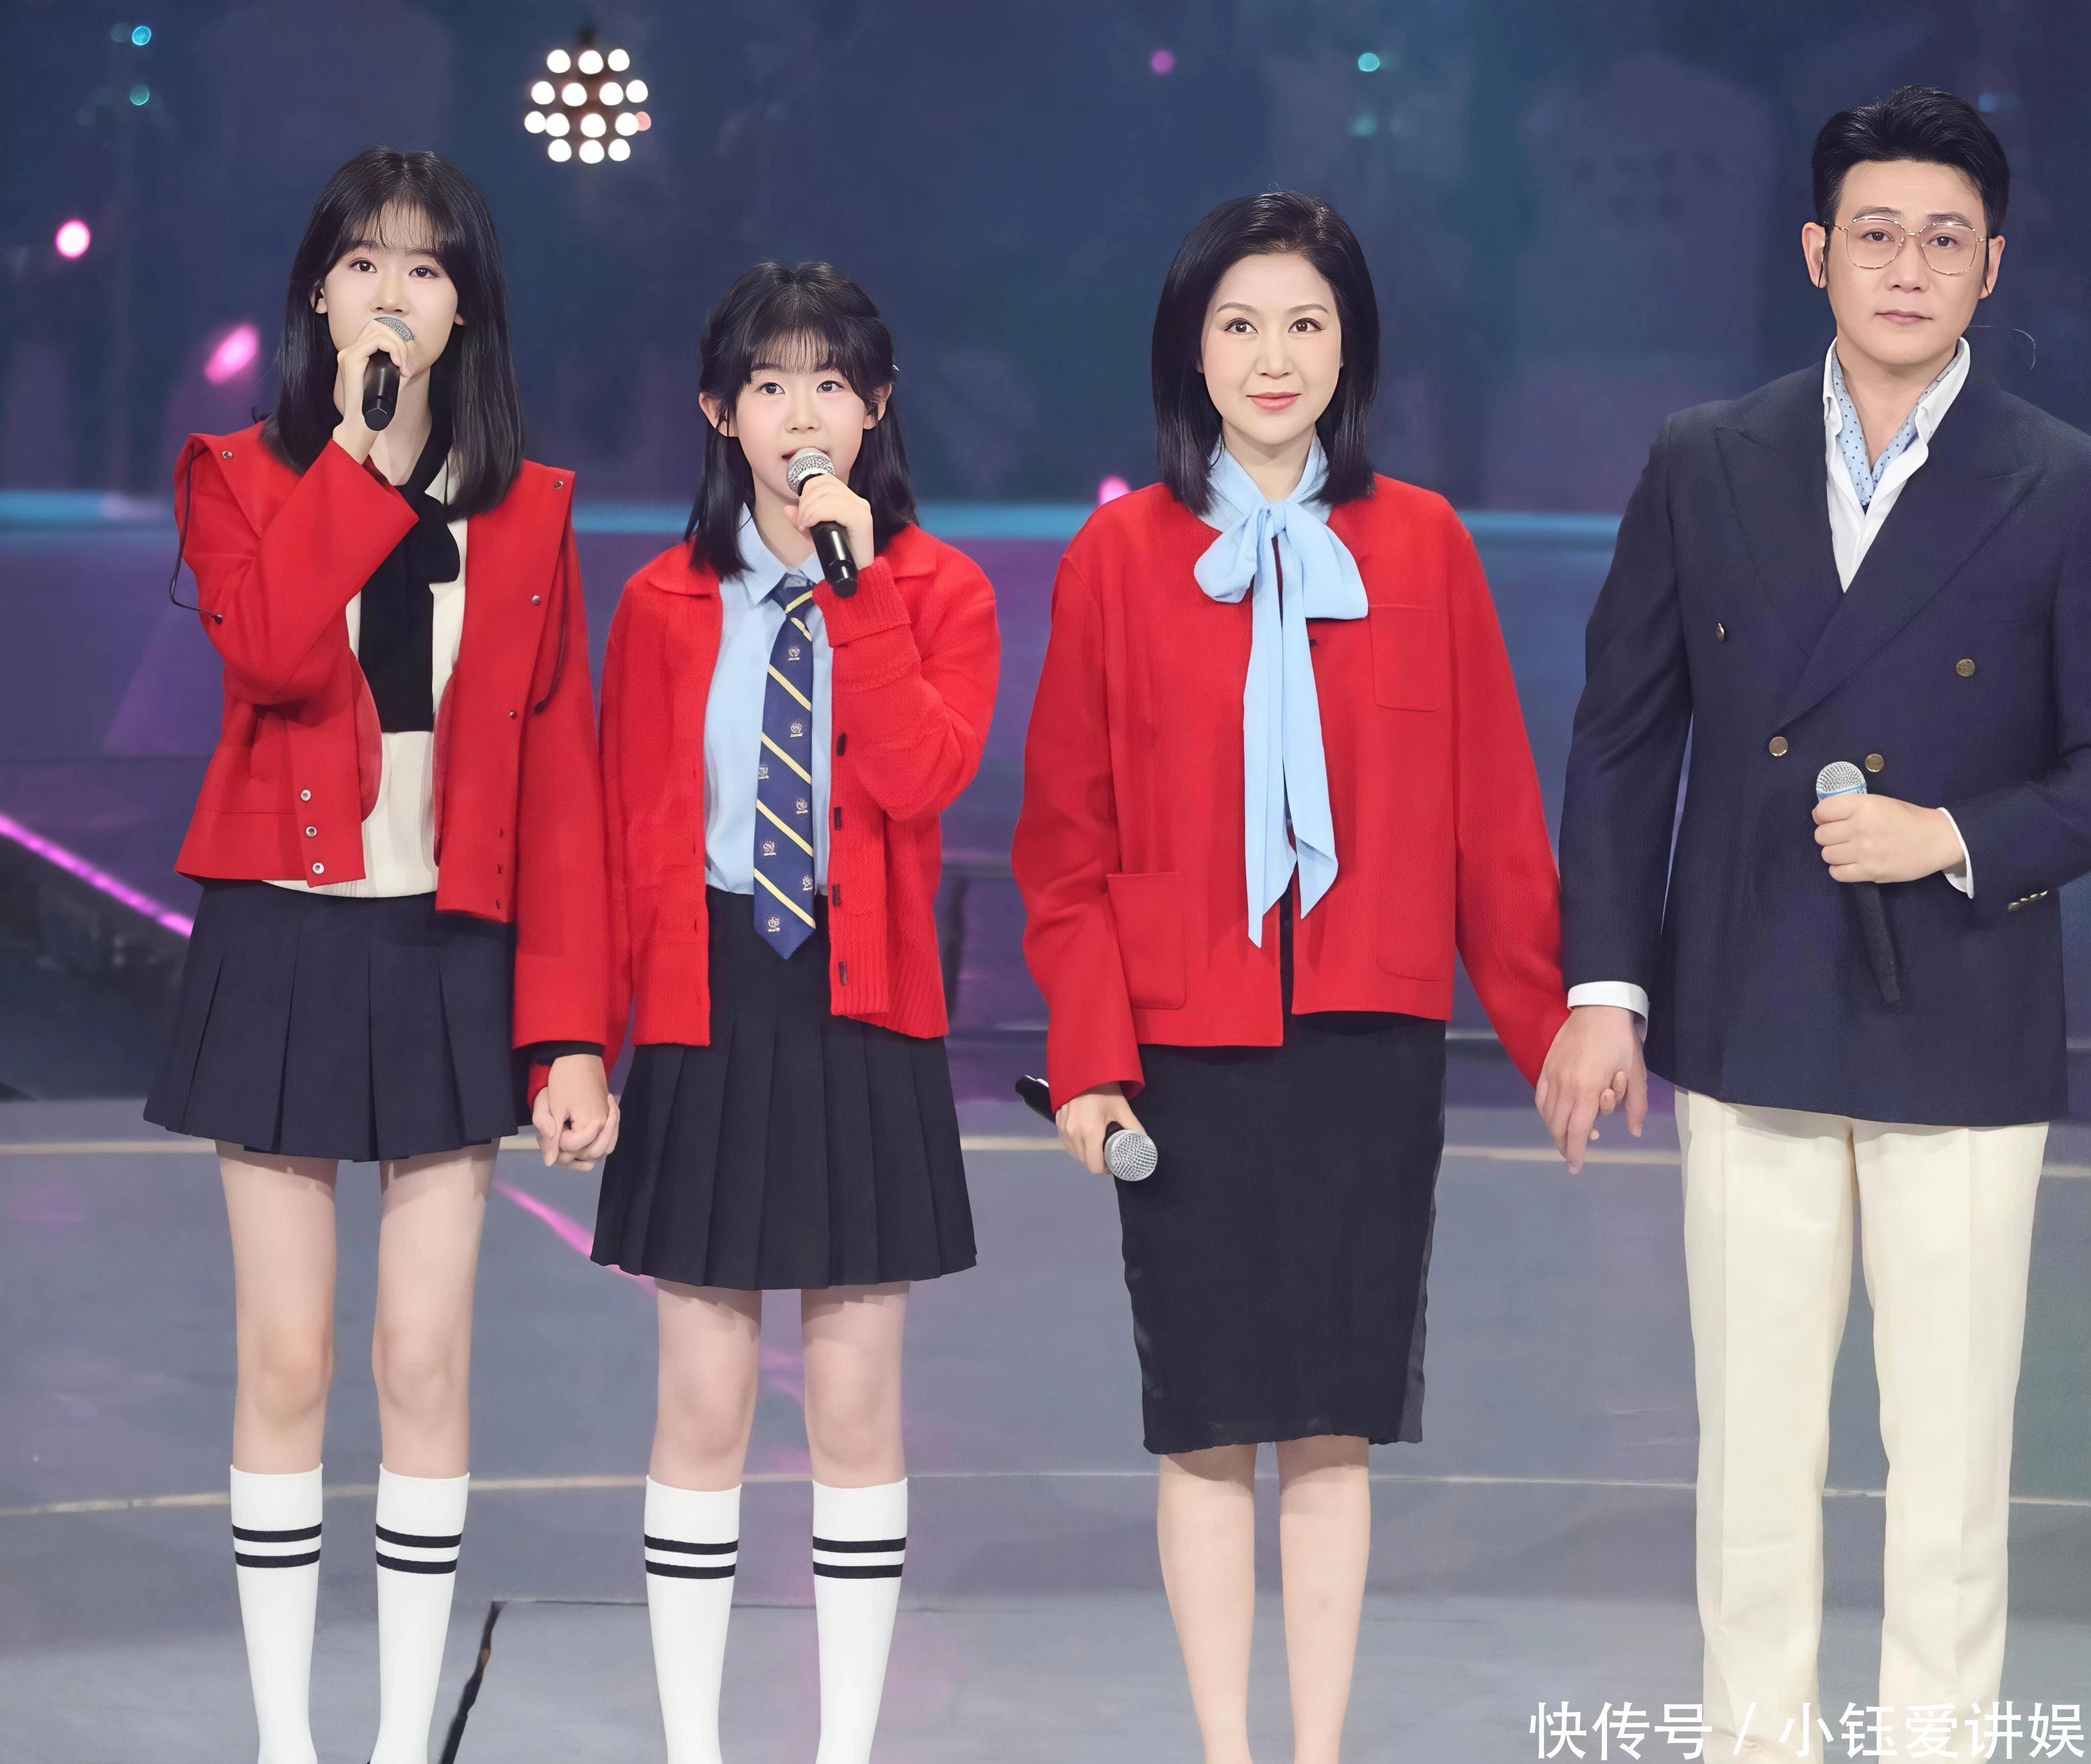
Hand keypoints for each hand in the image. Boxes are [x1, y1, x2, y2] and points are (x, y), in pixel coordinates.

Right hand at [328, 317, 414, 463]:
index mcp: (357, 354)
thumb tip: (408, 359)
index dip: (396, 342)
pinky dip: (392, 349)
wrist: (361, 423)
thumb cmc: (375, 406)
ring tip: (402, 366)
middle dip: (399, 341)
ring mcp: (348, 353)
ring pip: (378, 331)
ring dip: (398, 346)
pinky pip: (376, 341)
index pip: (377, 332)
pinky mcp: (350, 358)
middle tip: (405, 365)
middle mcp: (350, 351)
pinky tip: (398, 364)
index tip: (404, 365)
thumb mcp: (388, 382)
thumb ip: (393, 368)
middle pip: (378, 326)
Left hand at [532, 1054, 618, 1169]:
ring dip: (585, 1150)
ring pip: (601, 1151)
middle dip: (570, 1149)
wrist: (580, 1055)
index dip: (556, 1141)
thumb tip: (549, 1162)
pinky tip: (585, 1138)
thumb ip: (551, 1138)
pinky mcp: (610, 1116)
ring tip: (571, 1139)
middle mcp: (606, 1126)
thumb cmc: (564, 1079)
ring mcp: (610, 1122)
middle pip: (588, 1155)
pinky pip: (609, 1140)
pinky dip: (597, 1143)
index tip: (552, 1123)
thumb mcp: (553, 1108)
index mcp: (592, 1124)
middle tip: (559, 1131)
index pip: (571, 1149)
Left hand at [789, 465, 874, 571]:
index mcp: (849, 500)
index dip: (808, 490)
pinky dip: (816, 515)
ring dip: (808, 510)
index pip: (826, 480)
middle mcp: (858, 501)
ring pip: (826, 496)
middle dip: (805, 503)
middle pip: (824, 486)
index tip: (801, 512)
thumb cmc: (838, 555)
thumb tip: (787, 508)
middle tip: (801, 522)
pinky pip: (833, 509)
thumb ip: (803, 520)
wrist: (856, 576)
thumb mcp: (815, 535)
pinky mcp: (862, 521)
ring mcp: (861, 510)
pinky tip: (809, 527)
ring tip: (804, 526)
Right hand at [1055, 1083, 1145, 1176]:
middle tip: (1108, 1153)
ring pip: (1075, 1154)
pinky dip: (1076, 1146)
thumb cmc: (1105, 1089)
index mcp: (1090, 1133)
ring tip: (1097, 1145)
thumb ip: (1134, 1128)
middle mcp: (1073, 1134)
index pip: (1094, 1166)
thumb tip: (1144, 1144)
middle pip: (1085, 1162)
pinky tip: (1085, 1138)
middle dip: (1097, 1162)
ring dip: (1086, 1155)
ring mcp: (1063, 1129)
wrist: (1083, 1069)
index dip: (1105, 1169)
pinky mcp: (1057, 1123)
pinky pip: (1067, 1144)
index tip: (1113, 1163)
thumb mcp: (1122, 1109)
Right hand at [1535, 1005, 1646, 1174]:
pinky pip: (1540, 1097)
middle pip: (1558, 1127)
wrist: (1599, 1008)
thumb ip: (1636, 1106)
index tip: (1576, 1168)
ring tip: (1568, 1136)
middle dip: (1565, 1145)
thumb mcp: (1637, 1074)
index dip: (1576, 1153)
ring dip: (1556, 1130)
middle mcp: (1566, 1087)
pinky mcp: (1546, 1067)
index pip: (1578, 1131)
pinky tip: (1555, 1115)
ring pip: (1547, 1114)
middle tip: (1573, 1155)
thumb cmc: (1621, 1042)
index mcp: (1589, 1090)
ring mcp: (1553, 1076)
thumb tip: (1635, 1132)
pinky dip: (1546, 1111)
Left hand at [1812, 793, 1965, 884]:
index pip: (1822, 811)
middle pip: (1821, 835)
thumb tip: (1822, 817)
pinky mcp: (1869, 872)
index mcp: (1863, 806)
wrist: (1936, 839)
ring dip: (1834, 853)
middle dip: (1828, 835)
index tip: (1829, 819)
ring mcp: (1864, 852)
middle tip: (1843, 836)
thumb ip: (1851, 808)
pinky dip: (1840, 869)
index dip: (1822, 816)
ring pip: (1826, 855)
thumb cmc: (1906, 818)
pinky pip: (1836, 873)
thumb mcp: (1878, 802)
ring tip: (1850, 850)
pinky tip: (1852, 863)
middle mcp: (1860, 828)